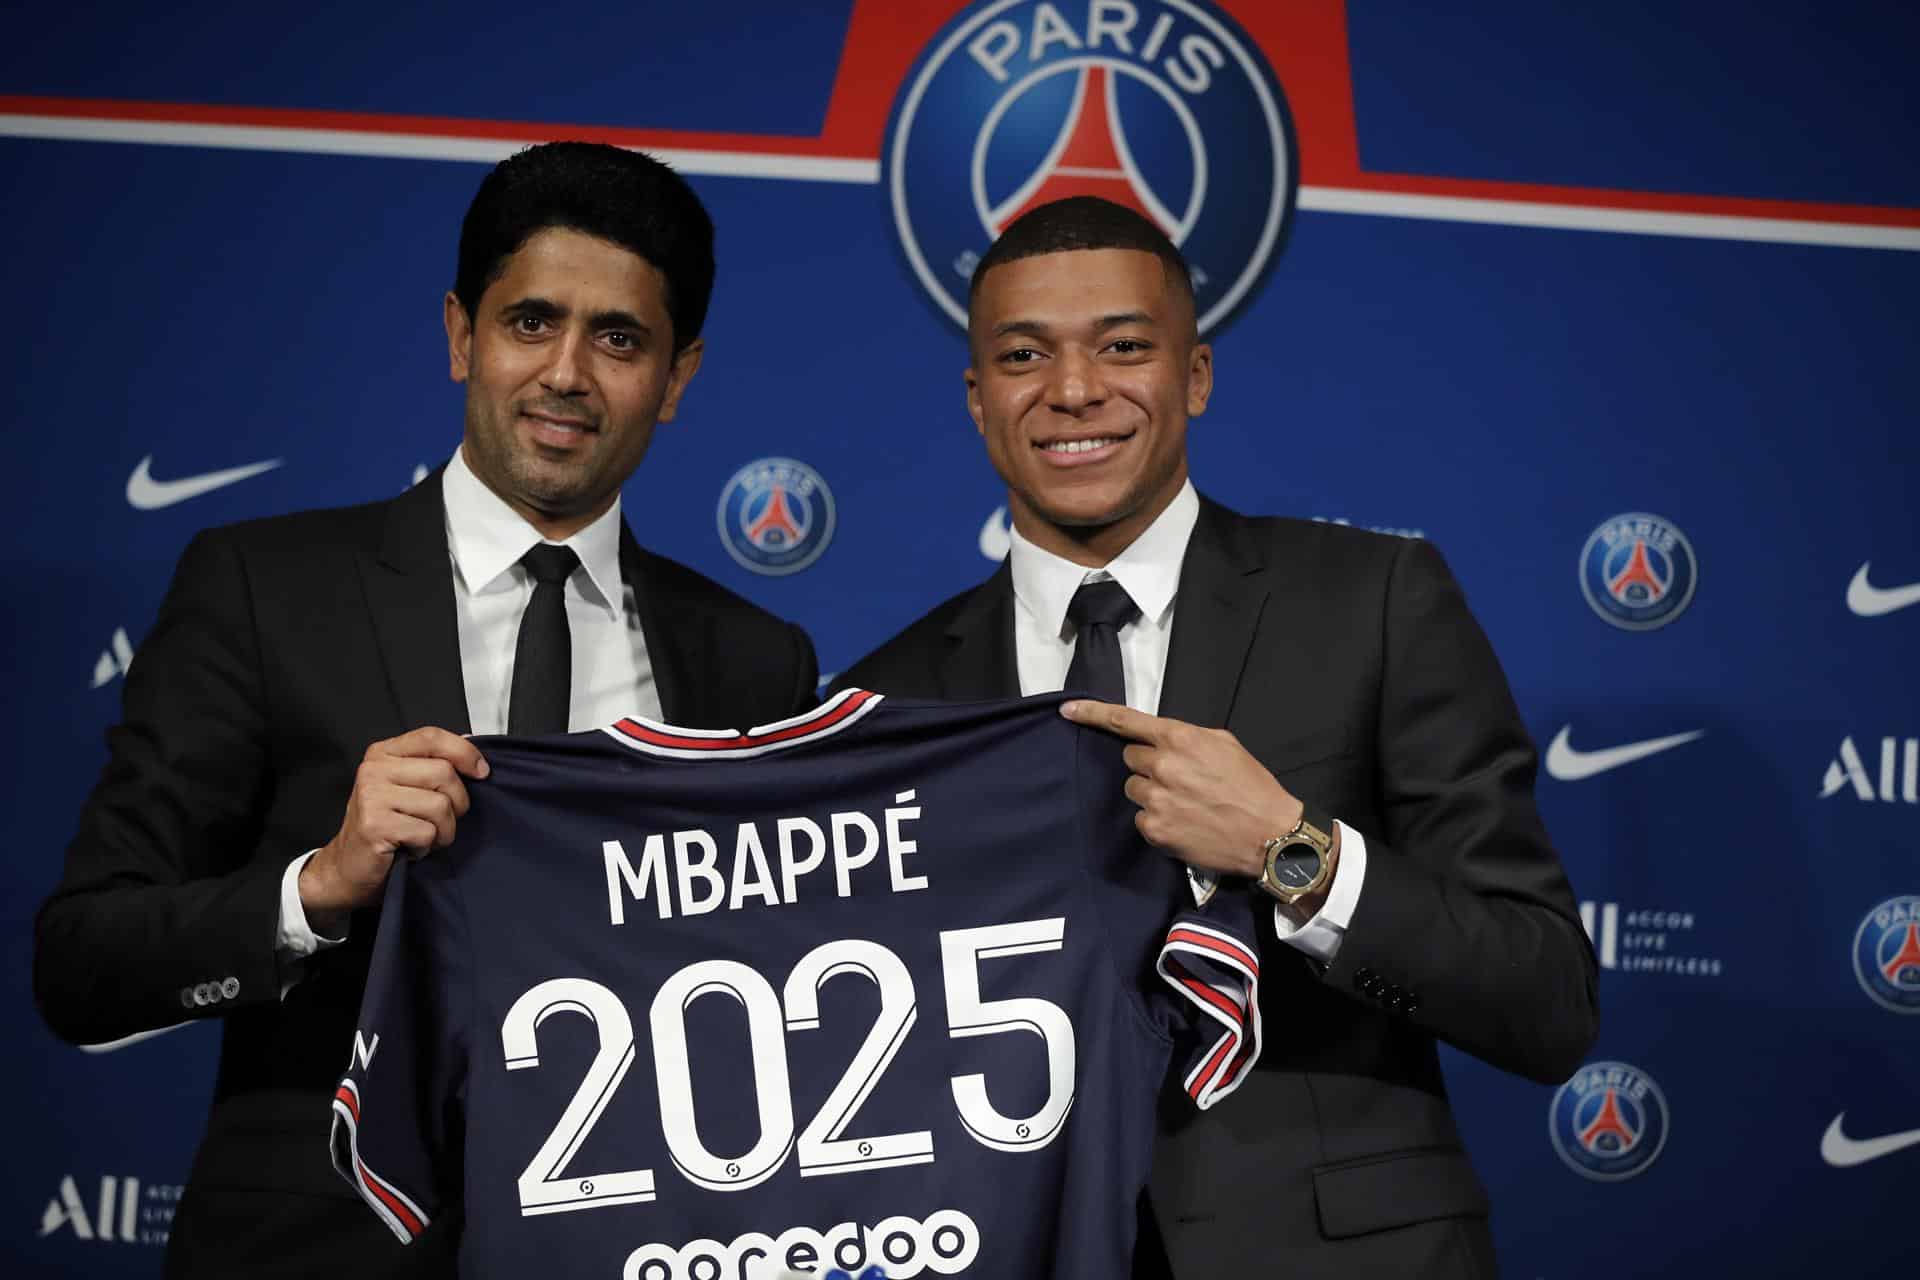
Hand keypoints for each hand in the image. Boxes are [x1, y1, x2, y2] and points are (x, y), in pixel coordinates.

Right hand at [300, 728, 489, 931]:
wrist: (349, 867)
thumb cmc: (386, 827)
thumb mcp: (407, 787)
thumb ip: (432, 767)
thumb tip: (476, 760)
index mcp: (384, 753)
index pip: (432, 737)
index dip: (464, 752)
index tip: (481, 772)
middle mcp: (374, 769)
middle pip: (444, 773)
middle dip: (457, 803)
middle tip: (440, 821)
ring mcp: (371, 796)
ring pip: (440, 805)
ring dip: (443, 830)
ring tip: (422, 835)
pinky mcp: (374, 825)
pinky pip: (427, 832)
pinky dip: (426, 846)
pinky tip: (410, 847)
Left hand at [1060, 699, 1308, 879]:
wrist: (1270, 835)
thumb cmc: (1252, 786)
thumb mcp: (1224, 745)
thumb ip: (1187, 738)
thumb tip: (1162, 740)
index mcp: (1179, 738)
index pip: (1125, 721)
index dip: (1091, 713)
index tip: (1067, 710)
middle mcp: (1162, 766)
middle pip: (1130, 759)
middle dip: (1148, 765)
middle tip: (1178, 778)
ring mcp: (1156, 799)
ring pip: (1134, 789)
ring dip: (1152, 793)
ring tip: (1185, 803)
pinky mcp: (1155, 829)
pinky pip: (1141, 817)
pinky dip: (1157, 819)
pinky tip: (1184, 822)